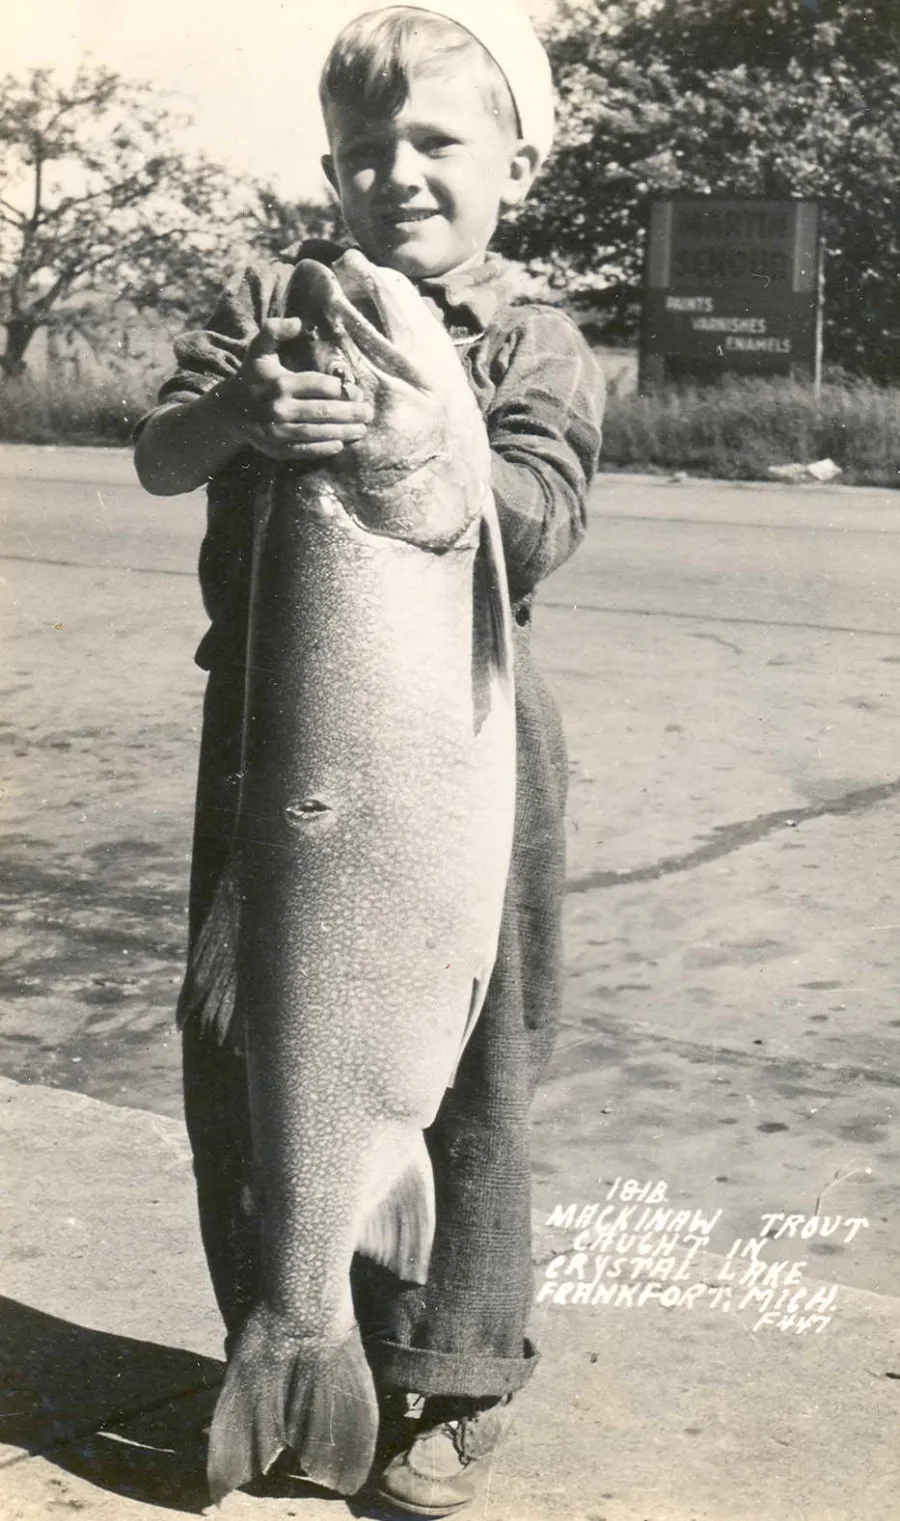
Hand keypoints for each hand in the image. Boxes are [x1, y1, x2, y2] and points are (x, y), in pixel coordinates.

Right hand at [225, 319, 373, 460]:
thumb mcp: (260, 350)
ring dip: (343, 432)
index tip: (358, 392)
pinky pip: (304, 450)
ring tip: (361, 429)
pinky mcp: (276, 448)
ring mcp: (278, 430)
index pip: (319, 386)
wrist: (228, 411)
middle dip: (350, 413)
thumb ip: (275, 331)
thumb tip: (298, 322)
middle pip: (323, 410)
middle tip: (369, 413)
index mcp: (280, 382)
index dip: (342, 390)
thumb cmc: (252, 377)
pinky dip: (324, 448)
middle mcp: (279, 407)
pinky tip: (340, 444)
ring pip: (317, 432)